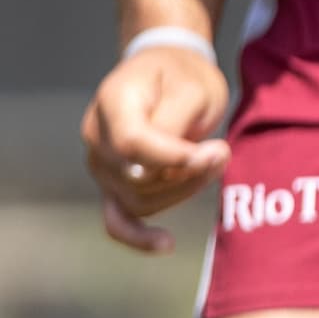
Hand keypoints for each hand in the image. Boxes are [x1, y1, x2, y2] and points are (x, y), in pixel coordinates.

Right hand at [83, 39, 232, 253]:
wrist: (165, 73)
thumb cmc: (181, 76)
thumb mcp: (189, 87)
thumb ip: (176, 124)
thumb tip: (172, 165)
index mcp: (111, 102)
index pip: (132, 144)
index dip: (174, 157)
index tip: (215, 149)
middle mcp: (96, 137)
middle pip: (138, 178)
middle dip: (188, 173)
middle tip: (222, 149)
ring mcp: (101, 165)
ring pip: (140, 200)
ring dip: (184, 190)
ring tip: (213, 161)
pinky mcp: (112, 185)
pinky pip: (117, 220)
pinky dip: (137, 237)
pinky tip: (166, 244)